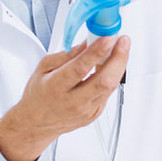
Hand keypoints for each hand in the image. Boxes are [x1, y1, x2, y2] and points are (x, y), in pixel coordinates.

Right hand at [0, 36, 130, 160]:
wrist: (37, 122)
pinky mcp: (95, 113)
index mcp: (56, 87)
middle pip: (104, 80)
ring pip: (111, 86)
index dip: (97, 52)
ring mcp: (86, 110)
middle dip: (118, 57)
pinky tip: (111, 65)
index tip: (108, 38)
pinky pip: (109, 92)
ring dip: (119, 64)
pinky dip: (113, 75)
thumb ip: (65, 55)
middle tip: (123, 41)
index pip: (80, 68)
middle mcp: (73, 101)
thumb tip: (85, 43)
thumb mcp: (43, 68)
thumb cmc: (39, 94)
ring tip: (120, 48)